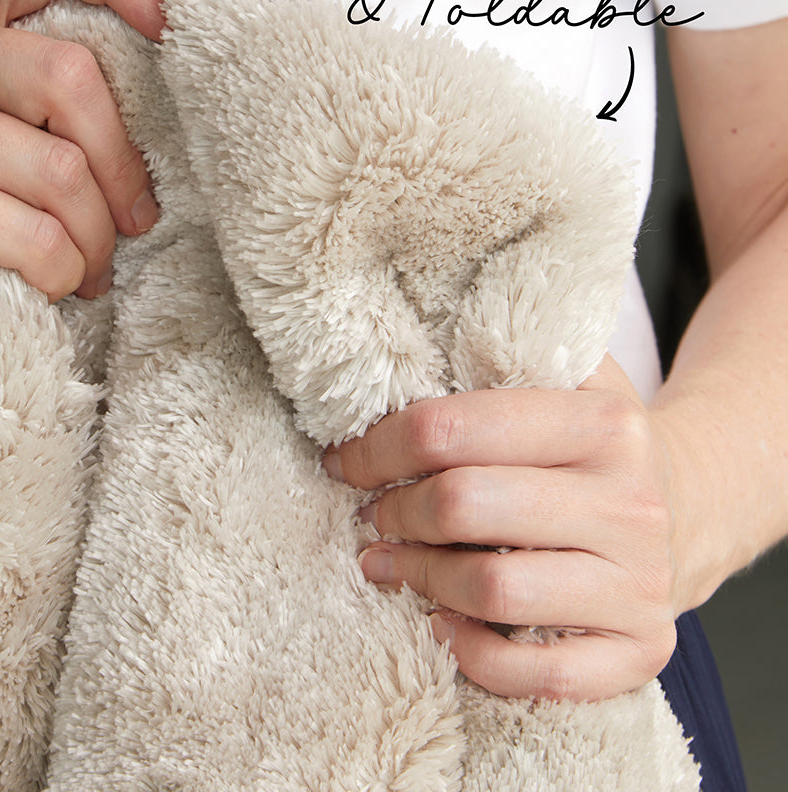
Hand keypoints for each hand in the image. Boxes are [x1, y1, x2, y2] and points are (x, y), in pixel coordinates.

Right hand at [0, 0, 161, 410]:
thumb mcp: (0, 125)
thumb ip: (55, 94)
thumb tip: (173, 105)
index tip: (174, 28)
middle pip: (72, 77)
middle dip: (123, 168)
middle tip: (135, 220)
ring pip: (61, 172)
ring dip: (95, 238)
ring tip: (91, 265)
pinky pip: (35, 237)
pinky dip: (62, 272)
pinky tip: (52, 283)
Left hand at [323, 356, 679, 700]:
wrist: (685, 505)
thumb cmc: (592, 444)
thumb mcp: (565, 379)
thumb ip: (497, 359)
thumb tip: (395, 360)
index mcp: (603, 422)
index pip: (451, 428)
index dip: (378, 447)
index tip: (348, 459)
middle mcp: (629, 503)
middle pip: (462, 505)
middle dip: (395, 510)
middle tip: (373, 513)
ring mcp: (639, 584)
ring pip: (492, 588)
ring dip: (420, 577)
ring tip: (392, 562)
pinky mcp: (640, 651)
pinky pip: (539, 674)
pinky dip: (474, 654)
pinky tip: (443, 624)